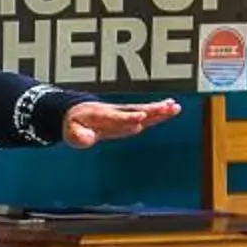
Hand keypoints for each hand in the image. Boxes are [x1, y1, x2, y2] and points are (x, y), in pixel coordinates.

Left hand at [63, 97, 179, 147]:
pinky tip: (172, 108)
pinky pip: (145, 113)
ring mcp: (123, 113)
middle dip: (150, 111)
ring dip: (159, 110)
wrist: (76, 112)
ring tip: (175, 107)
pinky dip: (158, 111)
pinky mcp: (129, 116)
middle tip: (166, 108)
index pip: (116, 118)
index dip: (127, 118)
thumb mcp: (70, 132)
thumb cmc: (74, 124)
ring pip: (143, 110)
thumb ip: (79, 136)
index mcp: (100, 116)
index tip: (140, 117)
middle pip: (134, 111)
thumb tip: (87, 139)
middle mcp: (115, 112)